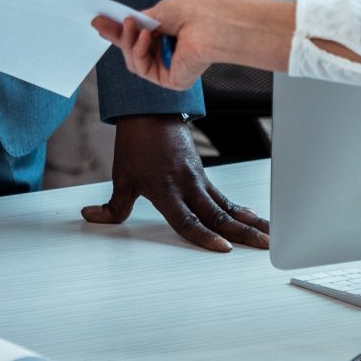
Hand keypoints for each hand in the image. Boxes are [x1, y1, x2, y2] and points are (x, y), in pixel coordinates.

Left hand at [81, 114, 270, 251]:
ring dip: (250, 223)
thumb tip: (91, 217)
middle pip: (218, 216)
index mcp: (166, 190)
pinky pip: (225, 197)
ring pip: (228, 207)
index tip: (224, 249)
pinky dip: (241, 210)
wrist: (150, 111)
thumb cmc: (136, 143)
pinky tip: (255, 219)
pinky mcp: (204, 175)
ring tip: (270, 237)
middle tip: (264, 247)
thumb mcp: (121, 177)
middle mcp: (187, 186)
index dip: (205, 237)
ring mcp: (199, 180)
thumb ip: (112, 206)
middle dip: (244, 234)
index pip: (189, 221)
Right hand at [89, 0, 297, 89]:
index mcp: (170, 35)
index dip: (119, 30)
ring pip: (132, 60)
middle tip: (101, 23)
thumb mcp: (158, 12)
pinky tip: (147, 38)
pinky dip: (138, 51)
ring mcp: (168, 67)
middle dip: (116, 36)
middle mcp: (169, 53)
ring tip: (134, 26)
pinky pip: (141, 68)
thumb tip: (117, 21)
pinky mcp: (169, 80)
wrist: (212, 24)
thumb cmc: (195, 14)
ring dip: (128, 41)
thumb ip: (138, 21)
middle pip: (132, 50)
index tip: (100, 21)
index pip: (139, 36)